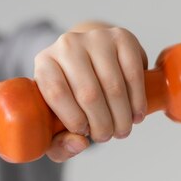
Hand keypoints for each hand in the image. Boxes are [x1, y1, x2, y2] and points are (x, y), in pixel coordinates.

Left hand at [33, 27, 148, 162]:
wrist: (89, 58)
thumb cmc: (69, 95)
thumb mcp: (54, 119)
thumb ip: (58, 142)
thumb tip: (79, 143)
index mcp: (44, 63)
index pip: (56, 92)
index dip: (72, 119)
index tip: (83, 133)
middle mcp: (66, 45)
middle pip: (88, 92)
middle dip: (101, 124)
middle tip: (106, 136)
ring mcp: (94, 38)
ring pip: (113, 85)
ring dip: (121, 116)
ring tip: (121, 130)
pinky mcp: (121, 37)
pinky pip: (133, 73)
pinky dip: (137, 100)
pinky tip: (135, 115)